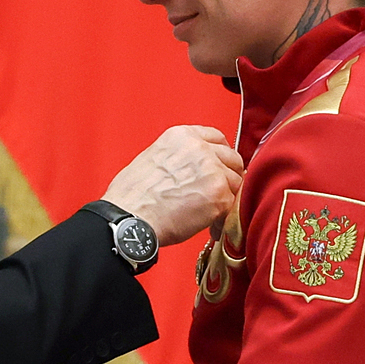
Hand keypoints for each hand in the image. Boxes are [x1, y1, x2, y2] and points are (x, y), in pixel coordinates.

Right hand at [103, 125, 244, 245]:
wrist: (129, 219)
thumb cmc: (131, 198)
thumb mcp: (151, 159)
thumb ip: (177, 158)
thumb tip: (191, 170)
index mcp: (182, 136)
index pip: (216, 137)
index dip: (219, 155)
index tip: (218, 166)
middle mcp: (199, 149)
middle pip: (231, 158)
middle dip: (227, 176)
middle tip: (217, 193)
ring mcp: (212, 171)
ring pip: (235, 182)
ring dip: (225, 198)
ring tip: (210, 214)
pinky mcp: (218, 195)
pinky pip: (232, 207)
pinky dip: (222, 219)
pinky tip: (209, 227)